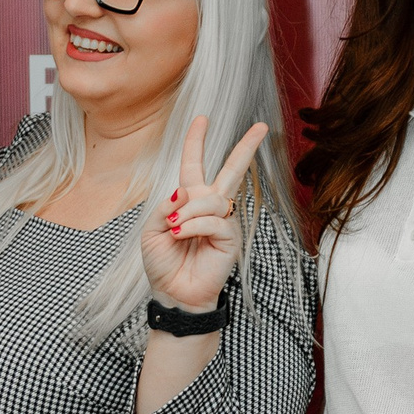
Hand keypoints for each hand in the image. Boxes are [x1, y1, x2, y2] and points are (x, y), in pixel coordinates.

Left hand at [141, 115, 268, 312]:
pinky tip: (184, 236)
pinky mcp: (230, 239)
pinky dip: (194, 226)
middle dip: (246, 148)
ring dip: (187, 213)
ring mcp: (223, 222)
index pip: (194, 164)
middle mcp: (210, 208)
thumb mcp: (151, 230)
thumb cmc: (163, 265)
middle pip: (231, 171)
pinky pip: (215, 221)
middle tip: (262, 127)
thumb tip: (185, 193)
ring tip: (175, 230)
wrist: (174, 294)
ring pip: (211, 199)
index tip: (203, 118)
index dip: (196, 141)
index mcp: (189, 201)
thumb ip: (164, 206)